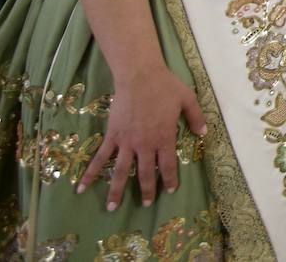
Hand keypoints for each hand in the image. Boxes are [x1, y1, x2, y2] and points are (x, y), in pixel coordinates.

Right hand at [77, 65, 205, 209]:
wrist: (139, 76)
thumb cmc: (165, 86)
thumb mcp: (188, 99)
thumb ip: (196, 117)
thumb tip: (203, 134)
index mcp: (165, 138)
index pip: (168, 165)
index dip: (169, 179)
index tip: (170, 190)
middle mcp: (145, 144)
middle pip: (145, 173)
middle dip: (147, 191)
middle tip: (147, 204)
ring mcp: (127, 142)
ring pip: (122, 172)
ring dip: (117, 191)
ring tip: (112, 208)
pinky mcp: (112, 136)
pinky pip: (100, 157)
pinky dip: (91, 173)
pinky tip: (82, 187)